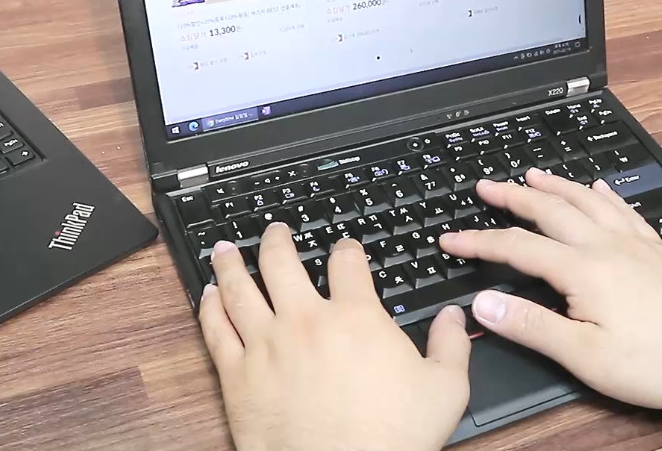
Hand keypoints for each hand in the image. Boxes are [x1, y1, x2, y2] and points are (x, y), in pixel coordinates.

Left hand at [199, 224, 471, 450]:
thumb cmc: (391, 438)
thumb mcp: (445, 389)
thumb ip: (451, 345)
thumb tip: (454, 316)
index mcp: (356, 318)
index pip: (347, 263)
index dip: (346, 248)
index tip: (344, 248)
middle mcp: (306, 321)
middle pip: (281, 261)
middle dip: (276, 239)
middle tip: (274, 231)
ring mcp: (266, 345)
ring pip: (238, 288)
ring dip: (230, 263)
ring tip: (225, 250)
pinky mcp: (238, 375)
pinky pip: (216, 330)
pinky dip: (208, 308)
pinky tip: (207, 296)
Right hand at [439, 169, 661, 408]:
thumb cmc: (658, 362)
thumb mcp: (585, 356)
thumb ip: (532, 326)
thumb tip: (482, 302)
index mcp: (582, 270)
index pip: (516, 247)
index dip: (478, 241)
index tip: (449, 239)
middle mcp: (606, 245)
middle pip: (549, 209)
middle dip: (511, 195)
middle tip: (484, 186)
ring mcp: (635, 243)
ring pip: (587, 200)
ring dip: (555, 184)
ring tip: (532, 173)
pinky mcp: (657, 250)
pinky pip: (623, 209)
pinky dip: (603, 194)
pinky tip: (599, 187)